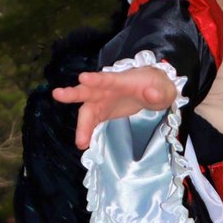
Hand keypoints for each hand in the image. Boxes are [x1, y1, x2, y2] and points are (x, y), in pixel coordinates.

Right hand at [52, 66, 175, 149]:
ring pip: (86, 110)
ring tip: (79, 142)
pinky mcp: (102, 112)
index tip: (83, 78)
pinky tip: (83, 144)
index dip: (95, 79)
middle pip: (87, 91)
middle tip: (58, 94)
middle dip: (74, 93)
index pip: (107, 78)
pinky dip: (86, 132)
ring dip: (81, 125)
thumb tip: (151, 94)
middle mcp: (106, 89)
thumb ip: (158, 91)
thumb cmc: (157, 86)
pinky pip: (91, 122)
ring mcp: (102, 101)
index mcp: (120, 80)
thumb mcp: (164, 88)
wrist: (153, 90)